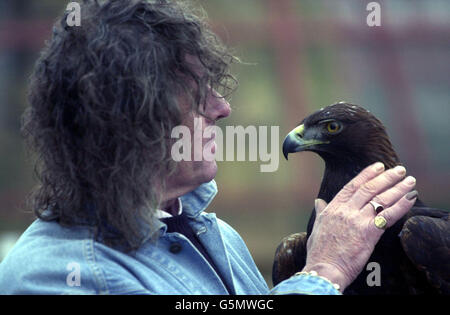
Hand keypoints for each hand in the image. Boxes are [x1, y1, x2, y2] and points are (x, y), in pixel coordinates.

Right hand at [302, 162, 416, 290]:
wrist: (324, 268)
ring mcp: (357, 220)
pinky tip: (410, 198)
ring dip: (398, 188)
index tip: (378, 166)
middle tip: (399, 170)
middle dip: (386, 177)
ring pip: (381, 199)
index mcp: (333, 208)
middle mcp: (346, 210)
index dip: (367, 174)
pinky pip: (388, 215)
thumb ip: (321, 212)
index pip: (352, 186)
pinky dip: (401, 205)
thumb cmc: (320, 252)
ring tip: (409, 180)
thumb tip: (319, 202)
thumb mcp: (317, 227)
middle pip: (369, 189)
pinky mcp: (369, 232)